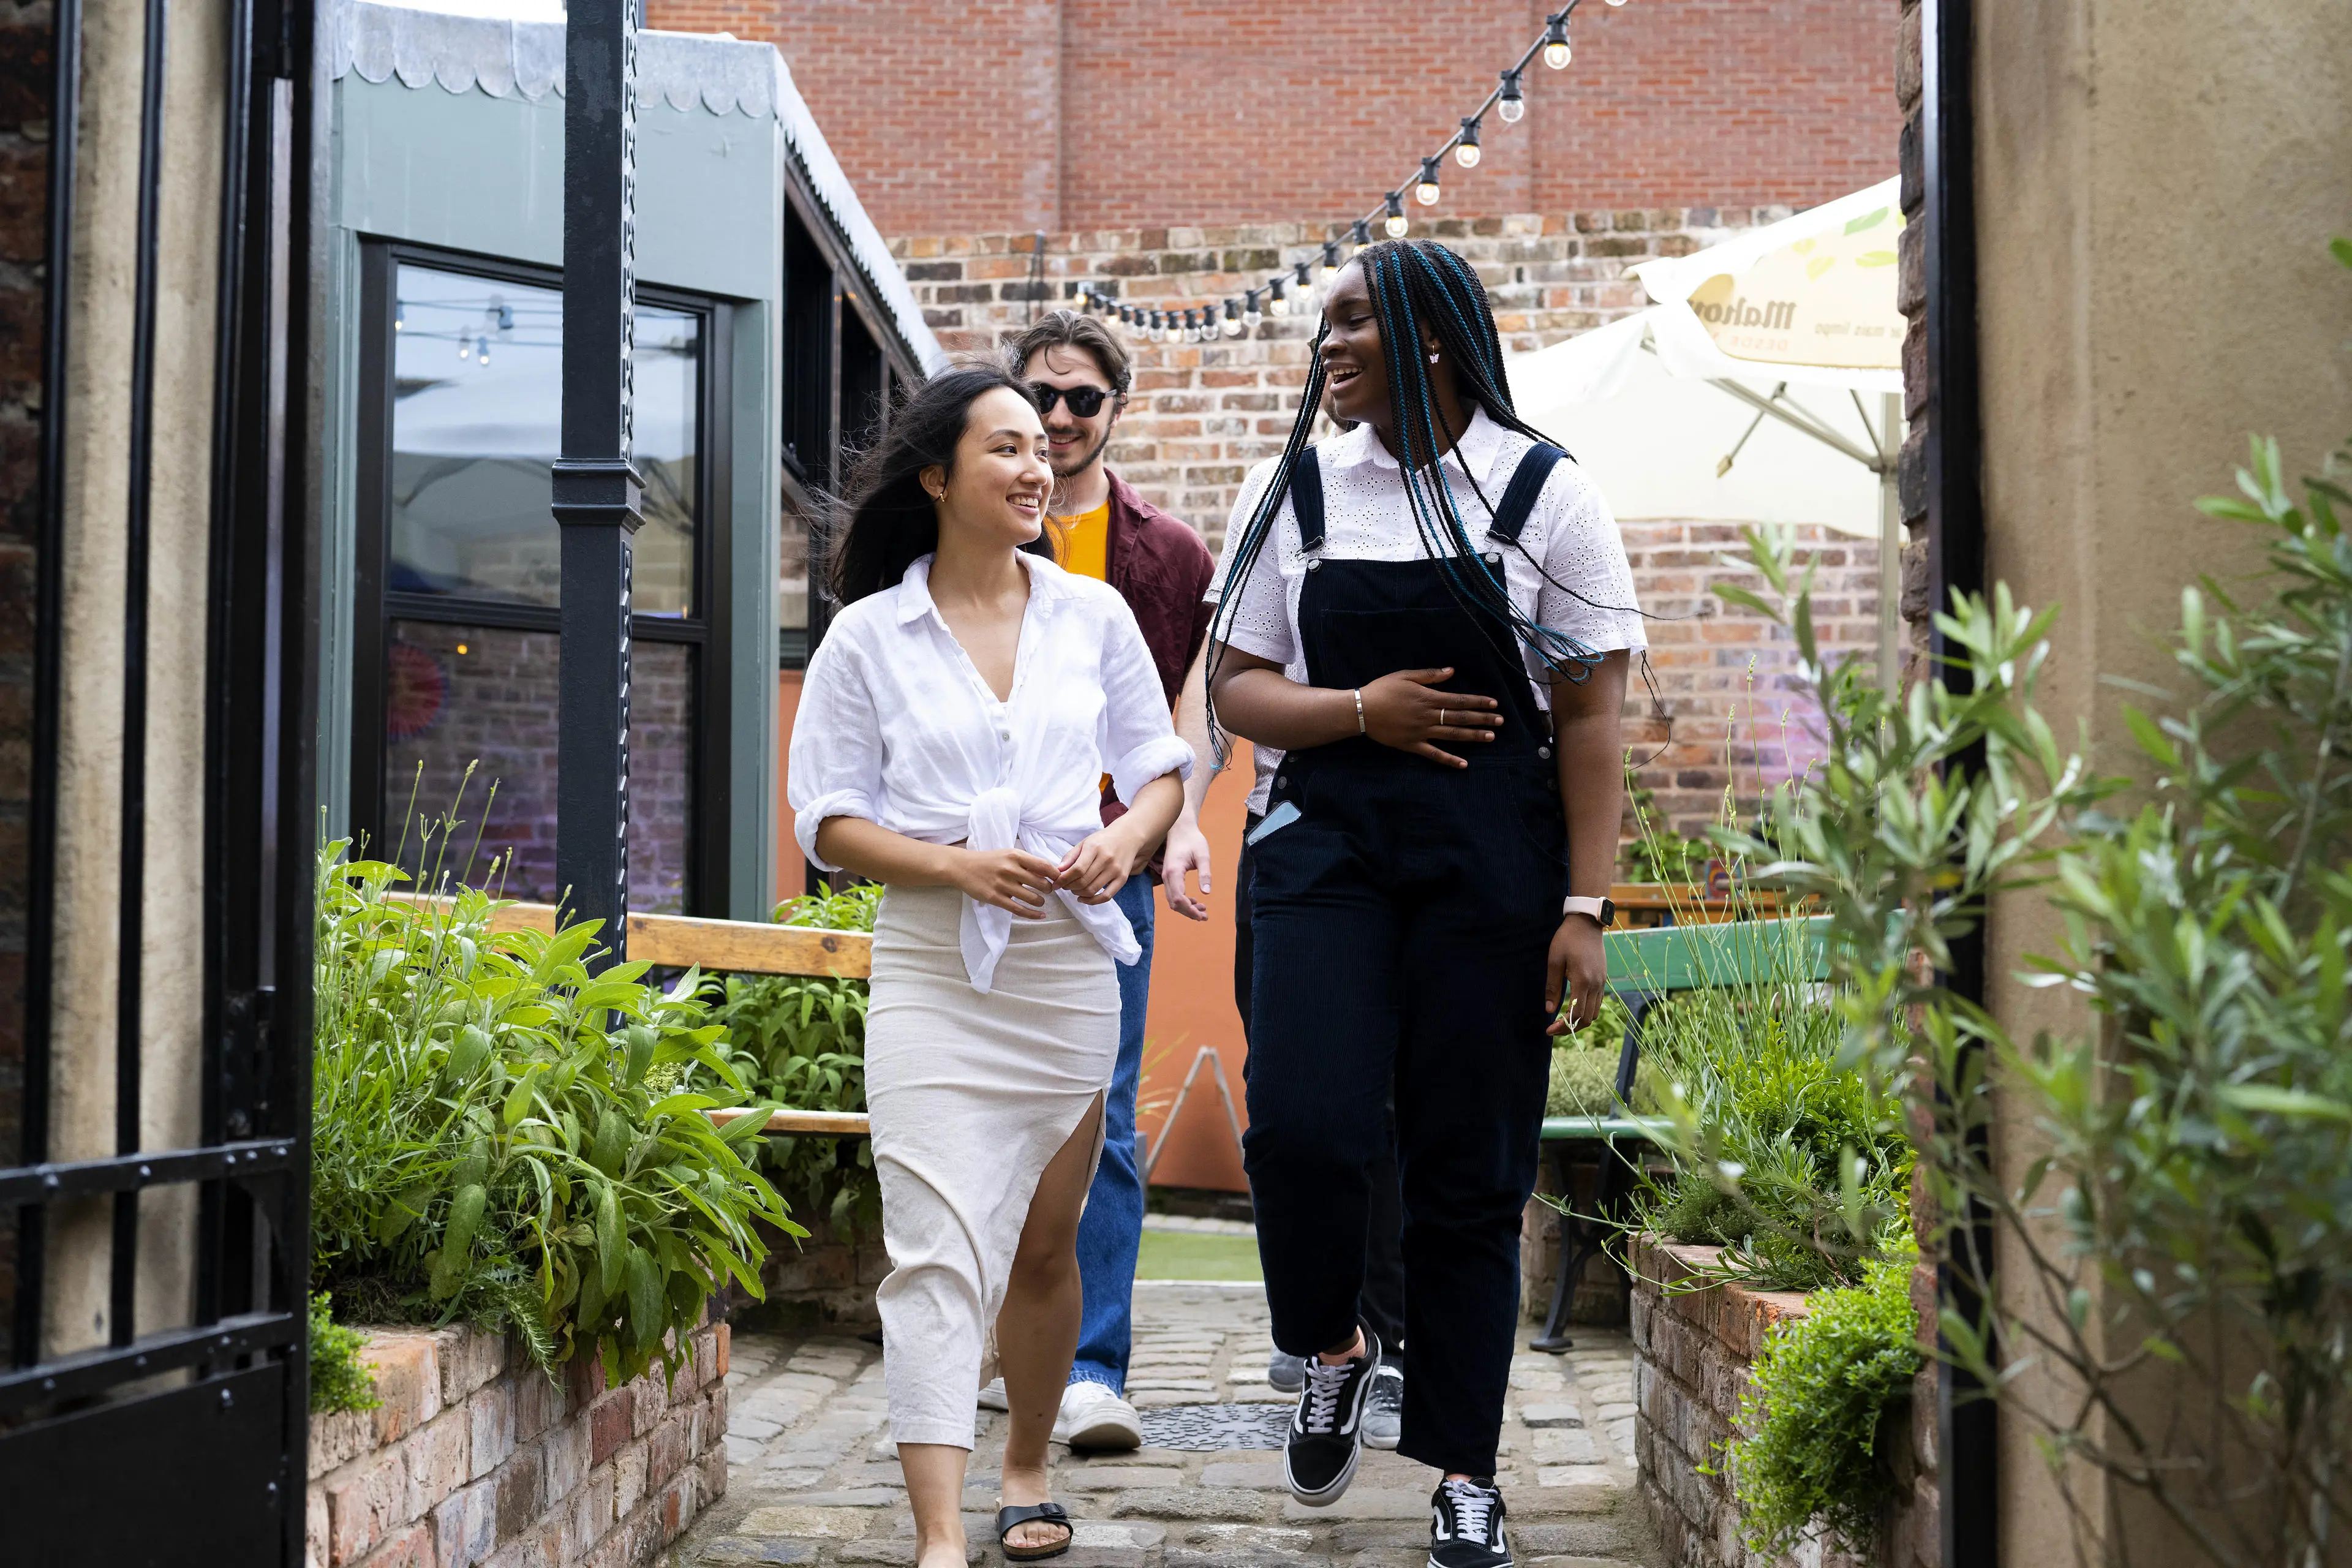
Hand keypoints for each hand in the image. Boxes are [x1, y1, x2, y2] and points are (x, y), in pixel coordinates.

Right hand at [948, 847, 1061, 918]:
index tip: (1058, 879)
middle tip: (1048, 891)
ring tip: (1040, 901)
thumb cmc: (990, 860)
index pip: (1043, 866)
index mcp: (1015, 856)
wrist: (963, 867)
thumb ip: (1027, 862)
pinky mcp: (995, 898)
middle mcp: (1010, 870)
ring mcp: (1002, 885)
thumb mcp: (1008, 854)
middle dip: (1049, 889)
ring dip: (1041, 901)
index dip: (1055, 875)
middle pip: (1041, 884)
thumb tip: (1050, 872)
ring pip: (1032, 898)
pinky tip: (1041, 915)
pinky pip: (1019, 910)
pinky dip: (1033, 914)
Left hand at [1056, 826, 1143, 904]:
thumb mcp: (1085, 843)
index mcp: (1094, 848)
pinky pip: (1106, 896)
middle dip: (1069, 887)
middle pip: (1083, 881)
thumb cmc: (1103, 840)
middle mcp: (1106, 859)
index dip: (1064, 879)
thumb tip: (1058, 871)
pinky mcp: (1122, 879)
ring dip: (1078, 893)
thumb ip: (1070, 856)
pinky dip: (1092, 901)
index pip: (1077, 869)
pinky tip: (1083, 898)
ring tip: (1073, 889)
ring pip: (1092, 890)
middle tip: (1064, 886)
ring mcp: (1115, 870)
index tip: (1056, 883)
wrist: (1128, 837)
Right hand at [1160, 815, 1212, 920]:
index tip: (1203, 915)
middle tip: (1205, 916)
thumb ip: (1205, 874)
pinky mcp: (1169, 876)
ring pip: (1172, 900)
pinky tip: (1195, 902)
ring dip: (1186, 908)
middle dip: (1189, 912)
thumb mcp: (1203, 855)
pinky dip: (1183, 902)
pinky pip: (1173, 894)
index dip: (1190, 910)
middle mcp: (1167, 876)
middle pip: (1174, 903)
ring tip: (1203, 910)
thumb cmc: (1193, 840)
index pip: (1178, 898)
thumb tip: (1206, 893)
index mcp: (1174, 872)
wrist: (1180, 829)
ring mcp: (1166, 877)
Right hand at [1360, 667, 1502, 768]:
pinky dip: (1449, 760)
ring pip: (1452, 735)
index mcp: (1428, 698)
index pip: (1460, 700)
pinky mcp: (1413, 745)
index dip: (1478, 701)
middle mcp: (1428, 716)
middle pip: (1461, 717)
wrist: (1361, 710)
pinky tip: (1464, 764)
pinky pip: (1434, 754)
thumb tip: (1452, 672)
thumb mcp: (1405, 676)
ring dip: (1473, 736)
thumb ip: (1430, 676)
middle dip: (1482, 719)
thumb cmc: (1382, 690)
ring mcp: (1422, 732)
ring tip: (1490, 737)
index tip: (1494, 704)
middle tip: (1501, 721)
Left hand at [1545, 914, 1607, 1035]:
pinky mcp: (1603, 979)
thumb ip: (1552, 986)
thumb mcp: (1554, 960)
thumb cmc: (1567, 939)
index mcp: (1583, 981)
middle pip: (1587, 1019)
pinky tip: (1573, 1008)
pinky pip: (1597, 1003)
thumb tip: (1549, 1010)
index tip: (1549, 1030)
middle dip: (1570, 1028)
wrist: (1587, 923)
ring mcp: (1602, 982)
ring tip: (1563, 1021)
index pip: (1576, 1015)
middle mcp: (1596, 985)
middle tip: (1554, 1029)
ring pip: (1594, 1013)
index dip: (1563, 1026)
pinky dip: (1586, 1011)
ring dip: (1579, 1021)